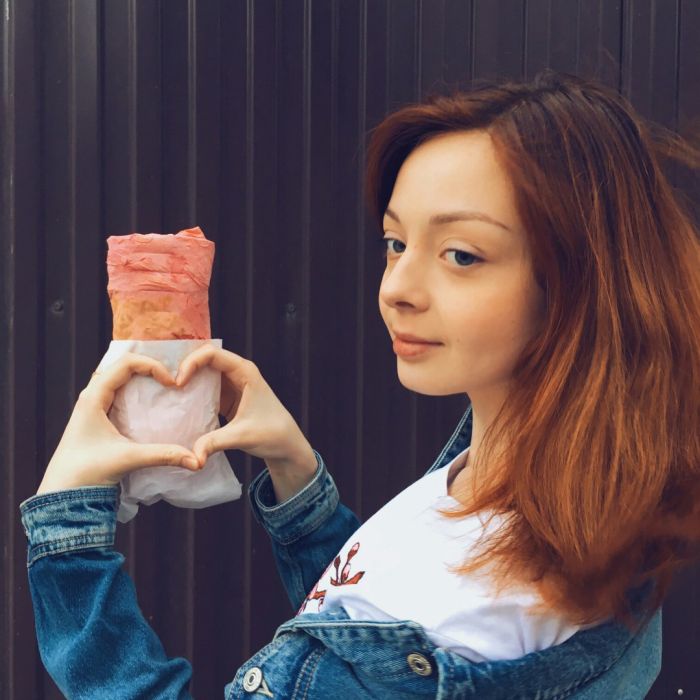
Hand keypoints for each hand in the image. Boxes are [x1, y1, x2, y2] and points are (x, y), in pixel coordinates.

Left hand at [36, 353, 201, 494]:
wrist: (60, 492)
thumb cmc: (86, 472)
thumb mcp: (128, 458)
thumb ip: (164, 455)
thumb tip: (196, 460)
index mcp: (93, 397)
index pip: (126, 363)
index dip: (152, 366)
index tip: (170, 382)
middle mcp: (90, 396)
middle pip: (121, 365)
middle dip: (147, 366)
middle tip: (169, 378)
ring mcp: (90, 405)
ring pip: (117, 377)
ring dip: (139, 376)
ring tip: (161, 385)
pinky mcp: (93, 417)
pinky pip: (115, 391)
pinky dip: (133, 389)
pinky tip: (147, 403)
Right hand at [175, 345, 314, 471]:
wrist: (287, 445)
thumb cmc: (273, 434)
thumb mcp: (242, 436)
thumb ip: (214, 442)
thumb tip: (192, 456)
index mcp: (245, 371)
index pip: (212, 354)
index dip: (191, 363)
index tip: (178, 382)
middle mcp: (238, 372)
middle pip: (205, 358)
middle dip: (185, 366)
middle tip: (166, 383)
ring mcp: (232, 384)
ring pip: (204, 372)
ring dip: (187, 378)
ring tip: (167, 391)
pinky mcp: (228, 397)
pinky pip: (206, 387)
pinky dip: (193, 391)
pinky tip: (179, 402)